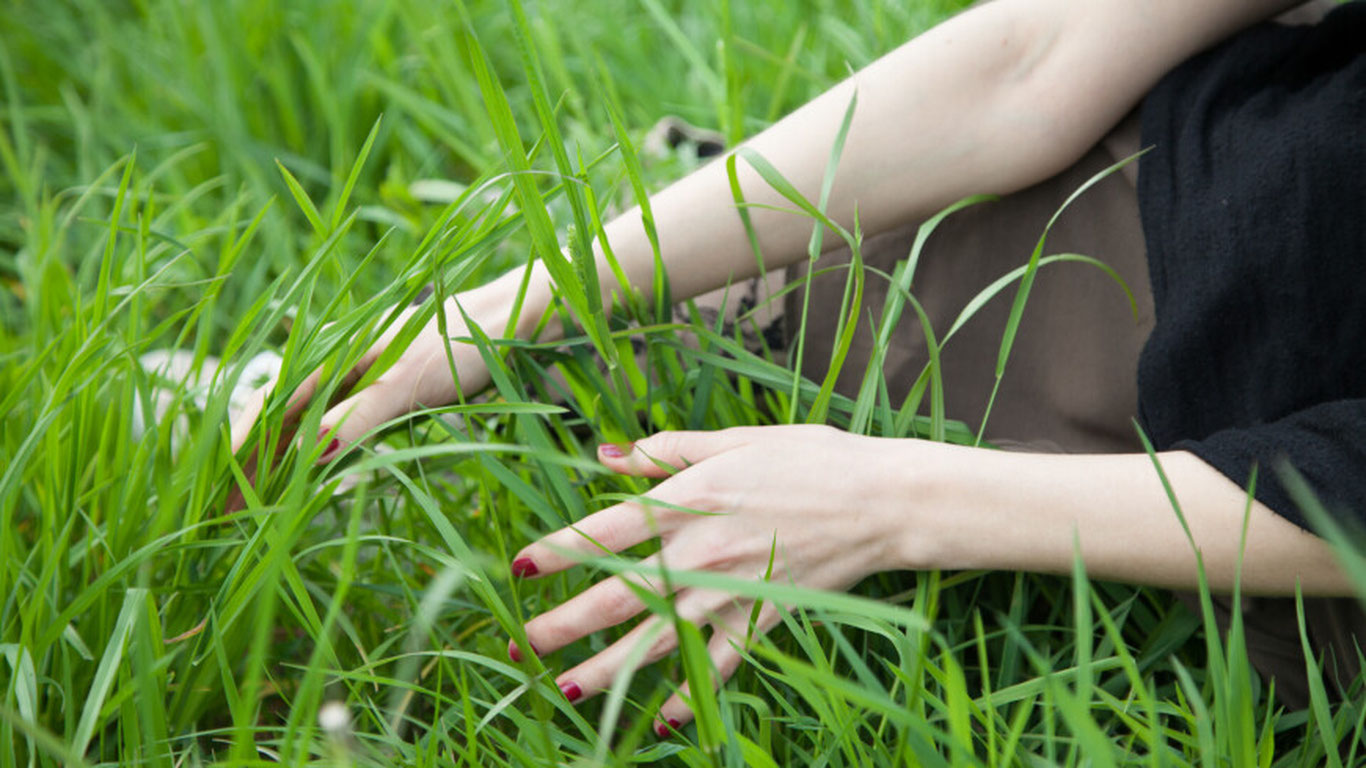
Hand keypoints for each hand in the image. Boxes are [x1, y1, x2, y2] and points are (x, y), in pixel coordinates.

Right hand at [226, 272, 545, 509]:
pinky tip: (310, 486)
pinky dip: (321, 461)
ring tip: (253, 509)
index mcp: (337, 352)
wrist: (522, 319)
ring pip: (310, 429)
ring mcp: (371, 382)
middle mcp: (346, 365)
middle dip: (252, 463)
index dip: (242, 442)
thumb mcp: (410, 380)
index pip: (273, 402)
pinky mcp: (397, 398)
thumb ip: (359, 415)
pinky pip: (344, 433)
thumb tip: (309, 454)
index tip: (215, 484)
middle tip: (223, 513)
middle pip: (284, 420)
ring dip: (281, 466)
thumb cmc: (466, 340)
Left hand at [506, 425, 914, 734]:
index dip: (559, 550)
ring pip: (658, 640)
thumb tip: (607, 453)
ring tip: (564, 691)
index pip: (607, 529)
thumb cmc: (809, 458)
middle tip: (522, 644)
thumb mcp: (735, 439)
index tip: (517, 568)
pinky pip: (720, 665)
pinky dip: (691, 695)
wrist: (882, 500)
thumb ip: (667, 450)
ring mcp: (733, 591)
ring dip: (607, 670)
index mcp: (691, 499)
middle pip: (619, 594)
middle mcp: (703, 551)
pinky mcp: (765, 619)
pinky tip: (662, 722)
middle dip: (565, 624)